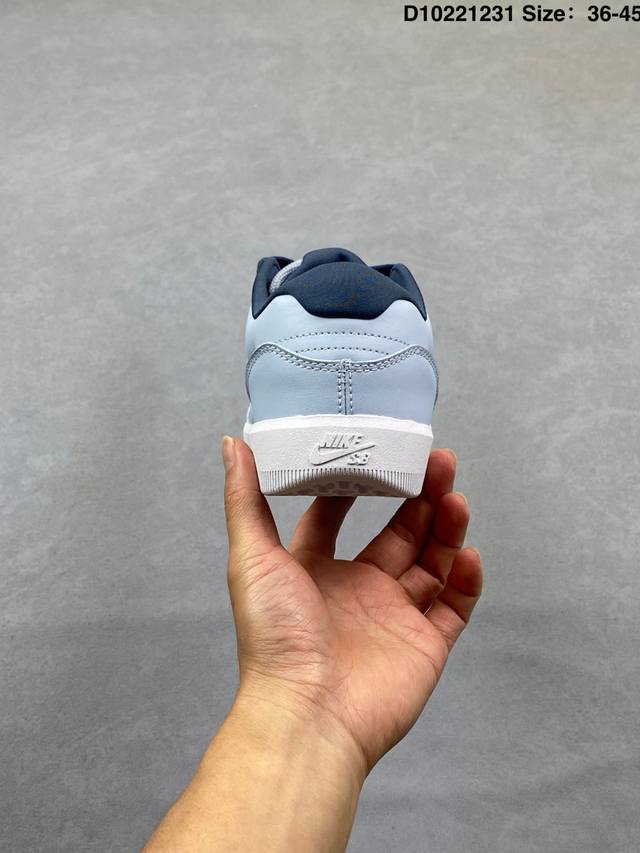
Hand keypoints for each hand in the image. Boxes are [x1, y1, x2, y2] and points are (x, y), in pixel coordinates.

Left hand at [223, 437, 482, 774]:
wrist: (310, 714)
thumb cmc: (276, 637)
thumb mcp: (253, 557)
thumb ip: (245, 499)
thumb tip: (233, 443)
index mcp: (315, 570)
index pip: (337, 518)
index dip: (354, 485)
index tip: (373, 451)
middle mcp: (357, 589)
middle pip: (398, 532)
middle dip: (419, 496)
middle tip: (437, 461)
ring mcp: (393, 616)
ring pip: (432, 562)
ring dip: (446, 526)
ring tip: (455, 495)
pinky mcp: (425, 644)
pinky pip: (454, 606)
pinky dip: (466, 580)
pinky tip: (467, 554)